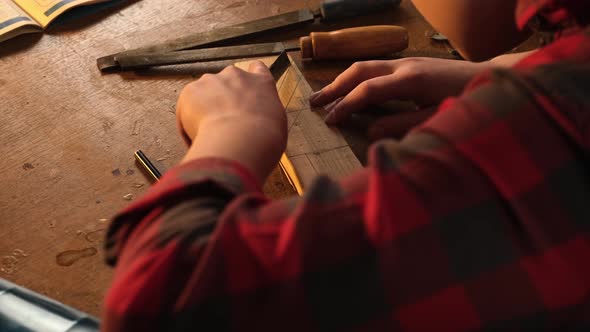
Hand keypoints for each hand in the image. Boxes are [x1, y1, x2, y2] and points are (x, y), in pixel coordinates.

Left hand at [176, 61, 286, 183]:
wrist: (242, 140)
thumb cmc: (264, 137)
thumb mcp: (276, 123)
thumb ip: (265, 114)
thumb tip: (256, 121)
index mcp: (261, 82)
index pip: (257, 69)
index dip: (250, 79)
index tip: (246, 91)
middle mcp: (236, 75)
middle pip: (226, 82)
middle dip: (224, 98)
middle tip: (226, 122)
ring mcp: (211, 81)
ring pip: (204, 94)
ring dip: (205, 109)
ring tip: (210, 133)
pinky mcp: (190, 91)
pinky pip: (187, 107)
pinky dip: (189, 121)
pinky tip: (198, 137)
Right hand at [309, 57, 490, 124]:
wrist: (493, 79)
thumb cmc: (467, 104)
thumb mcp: (436, 119)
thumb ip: (402, 125)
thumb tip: (370, 131)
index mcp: (410, 81)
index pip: (367, 91)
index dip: (345, 106)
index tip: (329, 121)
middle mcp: (405, 66)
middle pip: (360, 71)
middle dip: (335, 88)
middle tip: (313, 104)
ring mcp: (407, 62)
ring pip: (365, 66)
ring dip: (343, 81)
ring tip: (324, 96)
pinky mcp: (411, 64)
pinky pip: (376, 68)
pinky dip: (357, 79)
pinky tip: (351, 91)